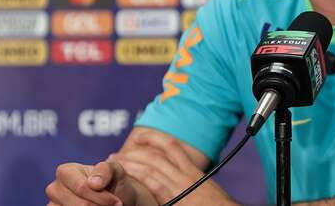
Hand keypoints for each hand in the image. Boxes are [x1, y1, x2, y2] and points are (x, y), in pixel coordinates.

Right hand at [45, 160, 138, 205]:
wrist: (115, 198)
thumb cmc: (112, 183)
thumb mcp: (115, 171)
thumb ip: (105, 170)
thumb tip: (93, 183)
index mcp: (65, 172)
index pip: (82, 188)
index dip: (102, 198)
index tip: (117, 201)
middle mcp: (54, 189)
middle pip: (79, 205)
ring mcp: (53, 205)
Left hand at [111, 129, 233, 204]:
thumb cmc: (217, 205)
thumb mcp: (204, 188)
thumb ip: (189, 180)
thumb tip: (178, 177)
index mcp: (193, 171)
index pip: (172, 146)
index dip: (154, 138)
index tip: (140, 136)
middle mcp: (185, 176)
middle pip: (157, 155)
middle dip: (135, 151)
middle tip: (118, 153)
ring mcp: (180, 187)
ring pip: (152, 168)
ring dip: (132, 163)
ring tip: (117, 162)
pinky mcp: (176, 200)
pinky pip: (154, 185)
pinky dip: (140, 178)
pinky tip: (128, 177)